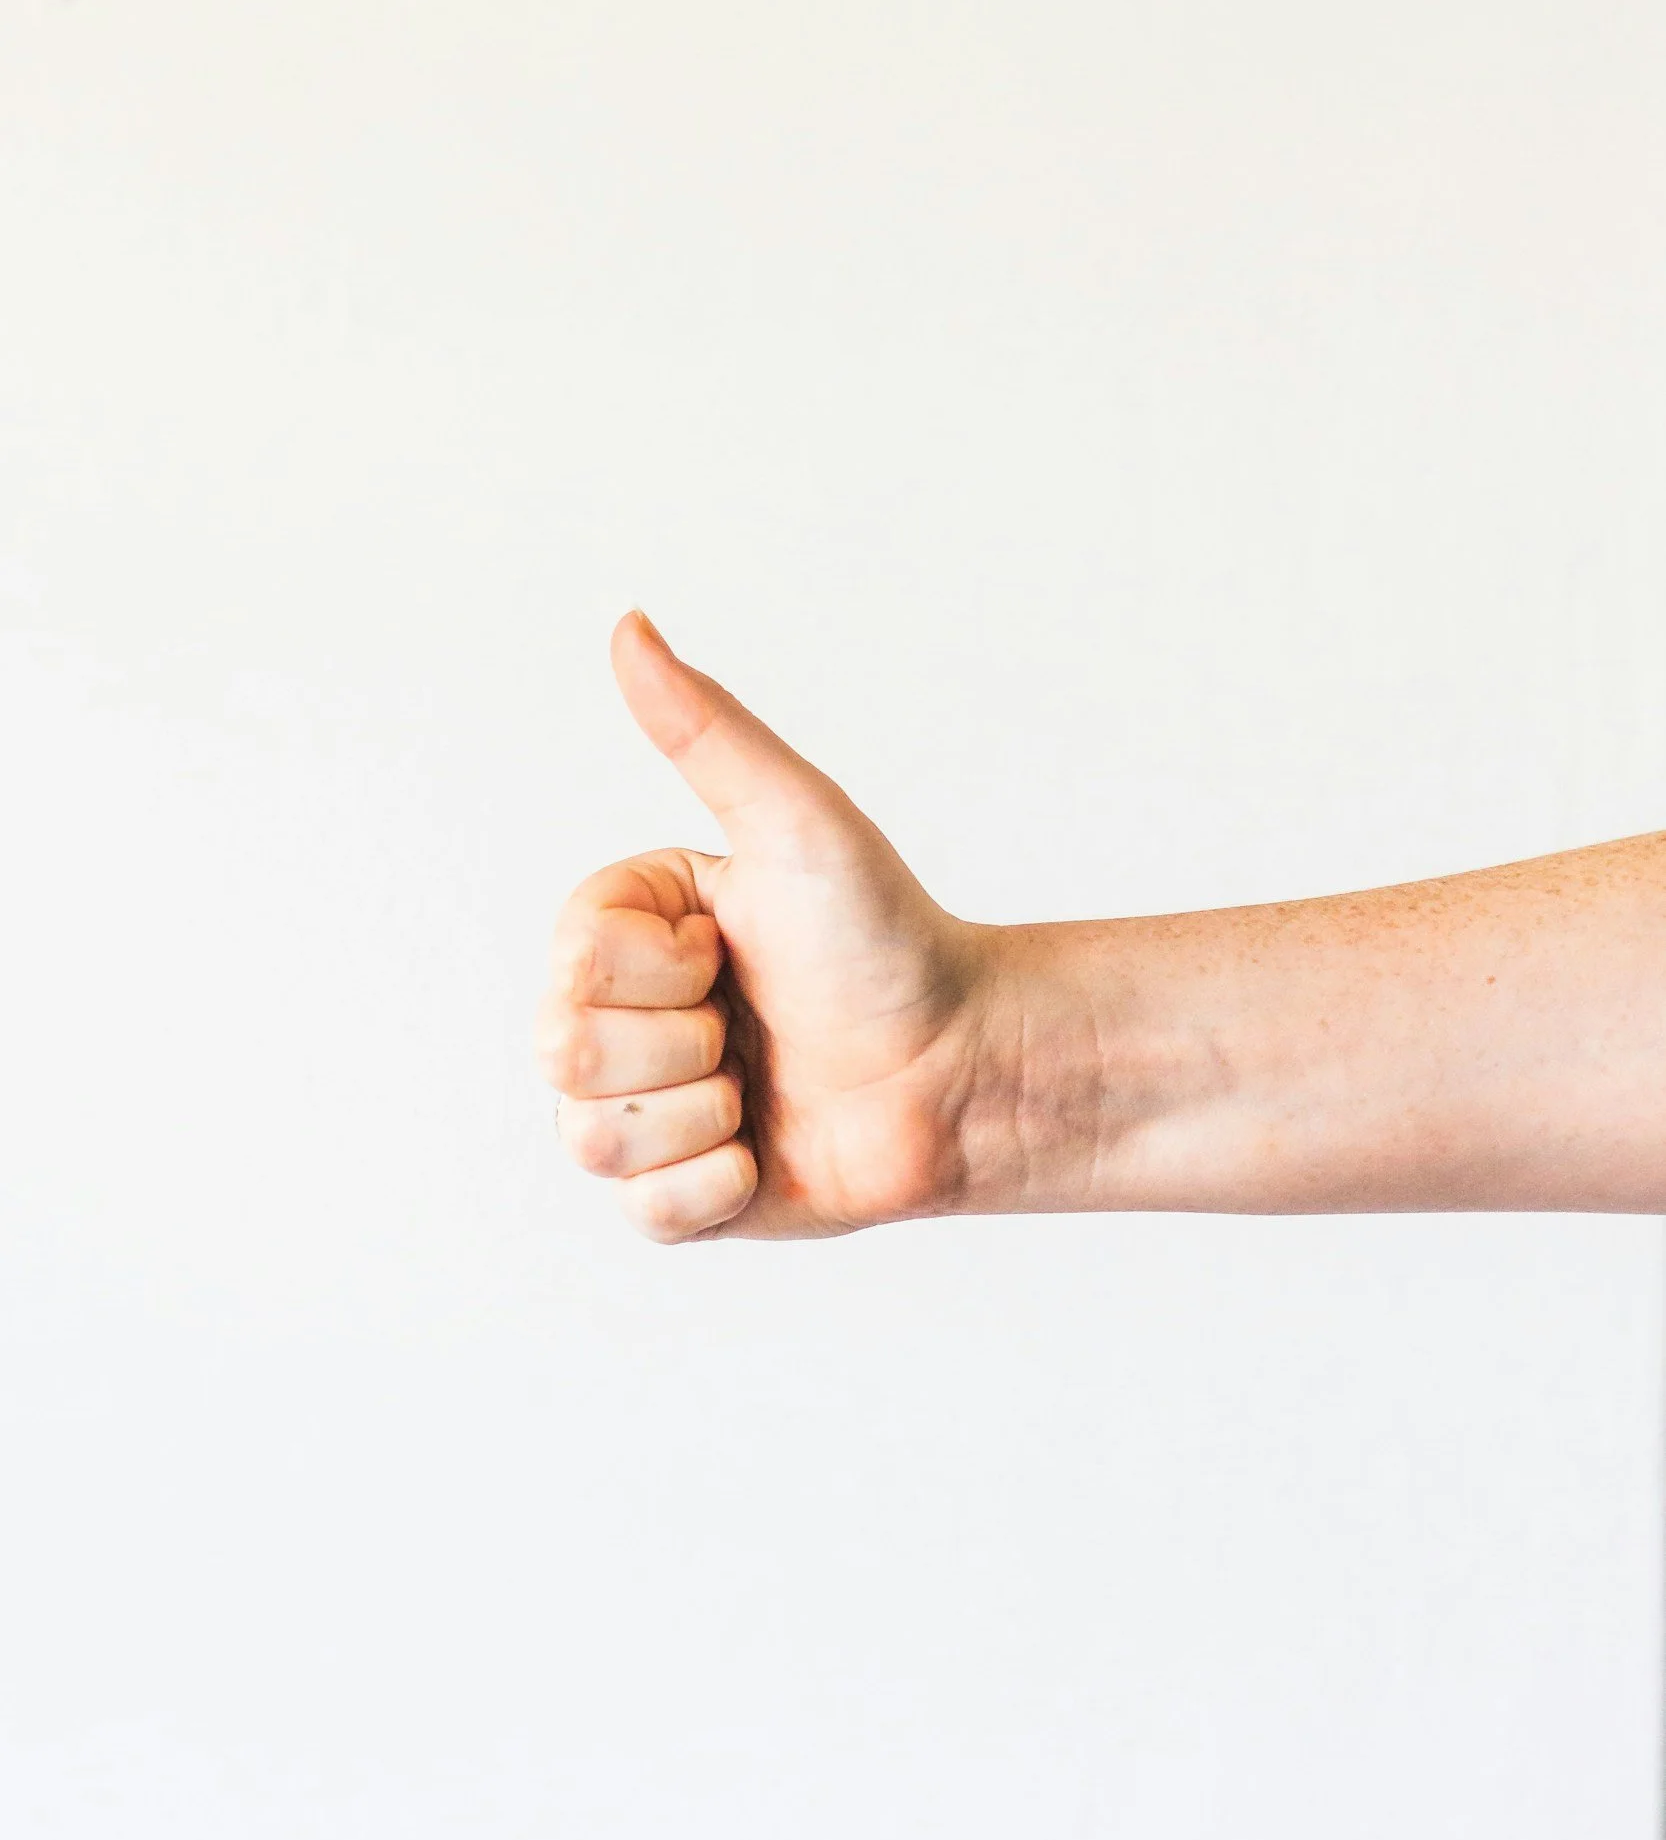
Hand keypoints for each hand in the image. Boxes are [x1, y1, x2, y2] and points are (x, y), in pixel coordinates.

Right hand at [537, 613, 998, 1241]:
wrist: (967, 1066)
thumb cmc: (888, 938)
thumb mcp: (796, 824)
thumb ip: (705, 729)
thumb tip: (629, 625)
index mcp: (626, 931)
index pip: (571, 966)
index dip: (664, 971)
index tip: (734, 951)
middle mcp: (621, 1018)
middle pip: (565, 1057)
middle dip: (684, 1046)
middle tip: (754, 1026)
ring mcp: (647, 1110)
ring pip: (593, 1140)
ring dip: (701, 1117)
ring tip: (763, 1090)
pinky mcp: (682, 1197)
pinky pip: (642, 1213)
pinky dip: (714, 1188)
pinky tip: (766, 1152)